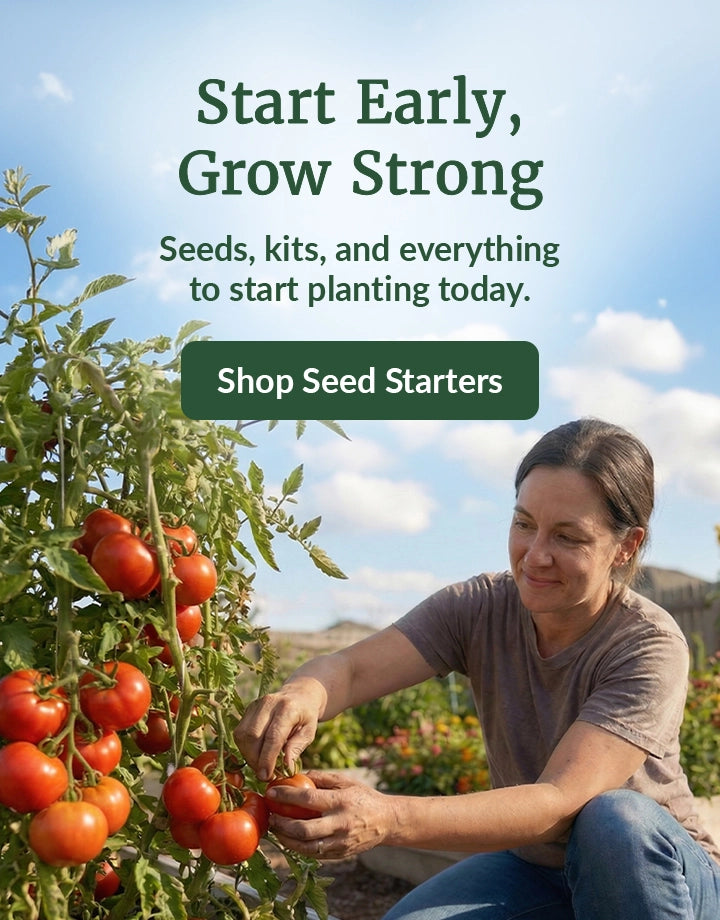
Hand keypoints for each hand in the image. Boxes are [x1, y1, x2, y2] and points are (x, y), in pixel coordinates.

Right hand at [234, 677, 326, 780]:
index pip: (272, 737)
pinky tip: (256, 753)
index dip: (267, 759)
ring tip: (260, 765)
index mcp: (287, 708)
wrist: (299, 694)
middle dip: (255, 760)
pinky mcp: (248, 709)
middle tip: (264, 774)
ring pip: (242, 735)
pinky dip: (244, 748)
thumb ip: (296, 748)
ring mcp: (256, 704)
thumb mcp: (309, 732)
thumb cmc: (305, 716)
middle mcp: (269, 703)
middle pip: (252, 736)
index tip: (266, 776)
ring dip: (248, 755)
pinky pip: (239, 732)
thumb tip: (286, 767)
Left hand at [266, 771, 394, 859]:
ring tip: (277, 830)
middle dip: (282, 824)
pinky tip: (291, 839)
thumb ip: (322, 778)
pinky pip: (315, 854)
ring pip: (306, 847)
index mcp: (340, 801)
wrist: (387, 821)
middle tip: (271, 817)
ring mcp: (340, 842)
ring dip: (287, 840)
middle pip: (303, 829)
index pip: (308, 799)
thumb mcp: (345, 781)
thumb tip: (297, 774)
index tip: (271, 792)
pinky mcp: (340, 854)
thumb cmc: (363, 797)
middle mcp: (340, 823)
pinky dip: (299, 847)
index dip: (287, 795)